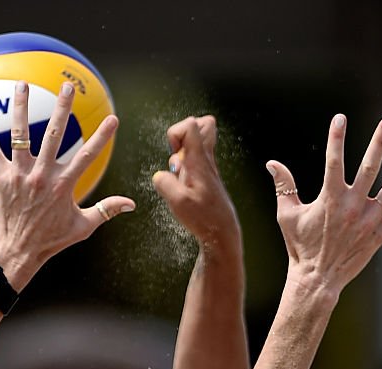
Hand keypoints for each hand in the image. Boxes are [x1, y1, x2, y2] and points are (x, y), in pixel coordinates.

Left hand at [0, 81, 134, 289]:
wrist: (17, 253)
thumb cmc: (50, 242)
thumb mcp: (82, 228)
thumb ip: (106, 210)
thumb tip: (131, 204)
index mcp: (63, 186)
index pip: (87, 155)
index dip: (102, 137)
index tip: (113, 118)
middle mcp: (42, 175)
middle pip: (54, 134)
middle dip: (62, 108)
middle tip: (67, 87)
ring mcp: (20, 175)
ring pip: (20, 134)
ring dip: (21, 107)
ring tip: (22, 84)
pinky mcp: (1, 178)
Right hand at [152, 115, 239, 248]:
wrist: (222, 231)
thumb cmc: (203, 218)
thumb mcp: (178, 203)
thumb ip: (164, 183)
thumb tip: (159, 175)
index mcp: (199, 160)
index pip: (190, 124)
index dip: (175, 134)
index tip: (174, 157)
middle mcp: (205, 159)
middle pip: (202, 123)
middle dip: (182, 134)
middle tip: (178, 156)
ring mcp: (207, 166)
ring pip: (199, 140)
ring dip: (184, 150)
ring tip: (180, 173)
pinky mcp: (206, 176)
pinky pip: (196, 158)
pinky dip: (186, 164)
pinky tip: (184, 183)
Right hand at [268, 114, 381, 298]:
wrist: (316, 279)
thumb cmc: (300, 246)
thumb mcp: (287, 215)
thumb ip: (284, 187)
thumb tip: (272, 163)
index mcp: (330, 199)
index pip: (333, 162)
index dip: (336, 139)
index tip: (339, 118)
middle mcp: (353, 207)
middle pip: (370, 168)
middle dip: (379, 143)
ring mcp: (369, 221)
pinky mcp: (379, 236)